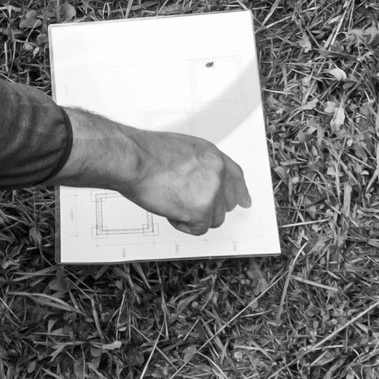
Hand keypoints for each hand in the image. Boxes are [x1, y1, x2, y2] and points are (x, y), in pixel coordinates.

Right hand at [56, 108, 250, 234]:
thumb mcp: (181, 150)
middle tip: (185, 203)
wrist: (133, 159)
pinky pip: (198, 228)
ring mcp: (211, 191)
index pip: (235, 176)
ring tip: (171, 199)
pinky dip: (182, 224)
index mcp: (212, 155)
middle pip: (225, 204)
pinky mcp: (201, 210)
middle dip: (207, 208)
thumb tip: (198, 182)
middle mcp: (217, 172)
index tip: (244, 201)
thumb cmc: (146, 153)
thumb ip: (198, 165)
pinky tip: (168, 209)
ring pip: (213, 219)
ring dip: (193, 216)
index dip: (239, 191)